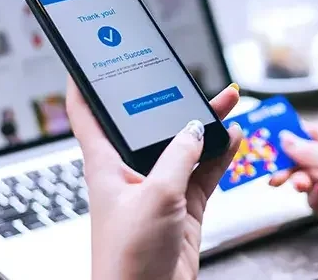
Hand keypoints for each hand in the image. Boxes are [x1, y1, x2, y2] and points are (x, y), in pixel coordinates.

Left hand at [66, 78, 242, 279]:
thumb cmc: (128, 258)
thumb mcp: (155, 195)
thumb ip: (179, 156)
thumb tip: (196, 129)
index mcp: (105, 164)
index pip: (88, 114)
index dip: (85, 83)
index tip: (90, 59)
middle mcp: (130, 171)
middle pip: (150, 126)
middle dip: (171, 101)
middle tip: (191, 80)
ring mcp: (158, 188)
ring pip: (183, 146)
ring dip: (204, 127)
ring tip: (227, 103)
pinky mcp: (181, 206)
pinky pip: (203, 171)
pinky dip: (219, 155)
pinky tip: (232, 138)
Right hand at [269, 122, 317, 245]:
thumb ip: (310, 150)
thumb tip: (284, 138)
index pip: (312, 133)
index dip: (291, 136)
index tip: (269, 141)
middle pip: (304, 157)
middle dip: (289, 164)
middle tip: (274, 173)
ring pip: (306, 178)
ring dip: (299, 180)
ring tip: (299, 185)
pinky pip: (314, 199)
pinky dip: (313, 198)